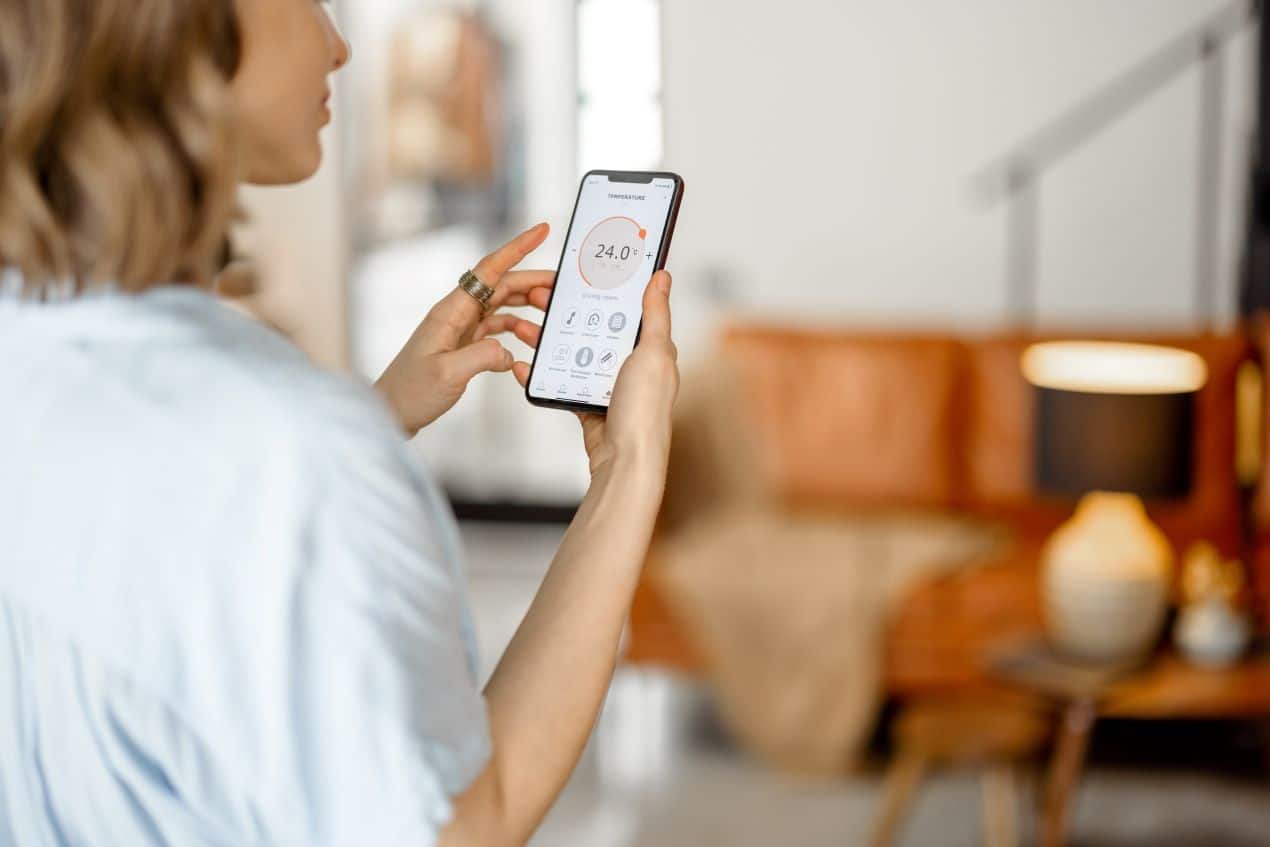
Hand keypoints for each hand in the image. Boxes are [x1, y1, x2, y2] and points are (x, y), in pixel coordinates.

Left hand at [376, 224, 553, 435]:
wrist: (391, 412)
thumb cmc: (411, 392)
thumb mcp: (448, 374)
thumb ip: (483, 357)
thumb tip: (509, 351)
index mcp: (451, 311)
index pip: (489, 269)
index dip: (517, 247)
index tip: (542, 230)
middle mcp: (457, 314)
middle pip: (502, 285)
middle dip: (534, 282)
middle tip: (564, 288)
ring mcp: (461, 329)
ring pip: (502, 306)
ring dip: (528, 308)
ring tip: (551, 321)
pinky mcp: (464, 346)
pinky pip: (497, 329)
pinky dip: (517, 332)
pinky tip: (529, 345)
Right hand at [512, 271, 679, 476]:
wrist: (625, 461)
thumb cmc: (646, 411)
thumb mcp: (654, 353)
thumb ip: (656, 315)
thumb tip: (662, 277)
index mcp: (651, 349)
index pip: (625, 309)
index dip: (601, 289)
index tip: (576, 274)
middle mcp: (631, 365)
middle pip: (592, 328)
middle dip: (564, 311)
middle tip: (538, 296)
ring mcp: (608, 386)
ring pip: (573, 353)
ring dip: (547, 339)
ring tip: (523, 326)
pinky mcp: (588, 405)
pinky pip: (561, 382)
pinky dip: (541, 374)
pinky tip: (523, 365)